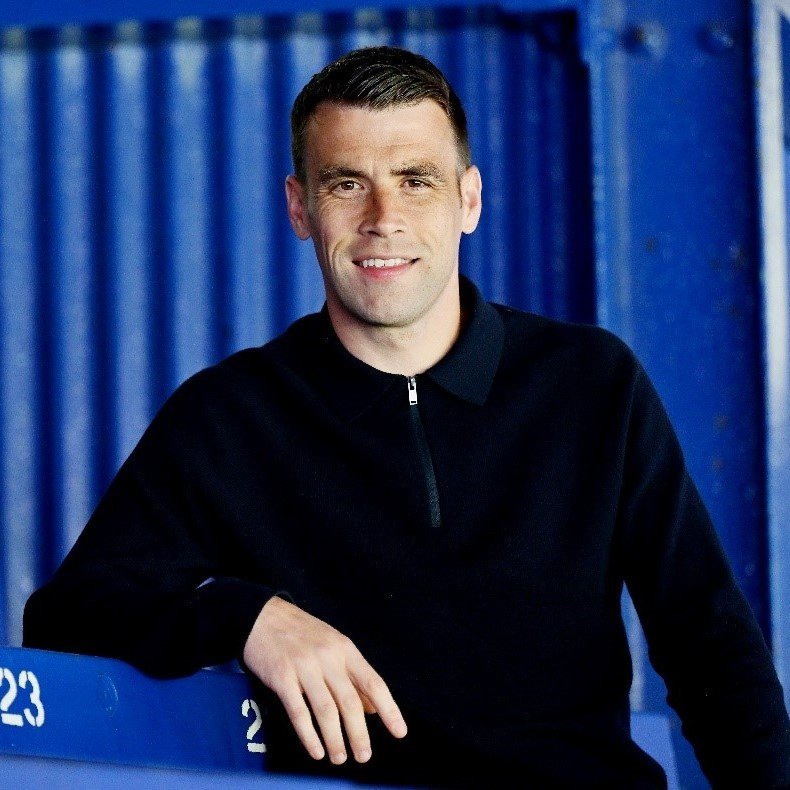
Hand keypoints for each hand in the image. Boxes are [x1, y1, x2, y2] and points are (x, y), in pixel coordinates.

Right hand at [242, 595, 407, 764]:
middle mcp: (328, 658)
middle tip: (364, 756)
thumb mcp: (334, 645)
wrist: (264, 616)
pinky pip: (298, 712)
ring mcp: (304, 667)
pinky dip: (309, 736)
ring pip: (326, 710)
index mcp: (345, 650)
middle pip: (350, 702)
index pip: (373, 683)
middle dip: (359, 734)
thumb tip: (374, 709)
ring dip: (335, 739)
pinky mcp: (282, 677)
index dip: (389, 709)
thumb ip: (354, 676)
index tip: (400, 732)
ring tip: (339, 758)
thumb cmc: (302, 633)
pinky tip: (316, 750)